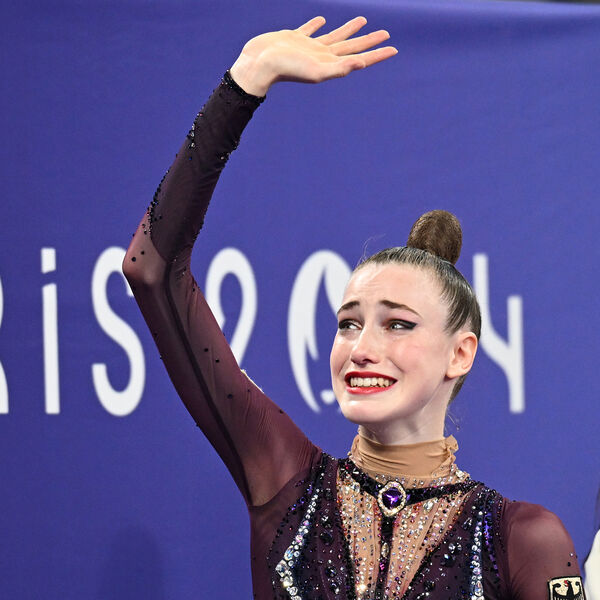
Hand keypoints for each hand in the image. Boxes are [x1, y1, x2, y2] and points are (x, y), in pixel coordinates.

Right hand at [230, 16, 396, 95]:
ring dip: (349, 29)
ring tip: (362, 20)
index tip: (394, 48)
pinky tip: (321, 20)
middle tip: (386, 33)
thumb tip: (362, 64)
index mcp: (330, 64)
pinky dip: (317, 25)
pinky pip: (310, 30)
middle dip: (369, 41)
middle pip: (352, 47)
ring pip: (335, 36)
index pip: (360, 58)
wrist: (260, 64)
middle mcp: (322, 56)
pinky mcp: (294, 38)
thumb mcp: (316, 70)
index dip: (377, 54)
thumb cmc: (287, 69)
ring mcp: (309, 47)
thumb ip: (340, 68)